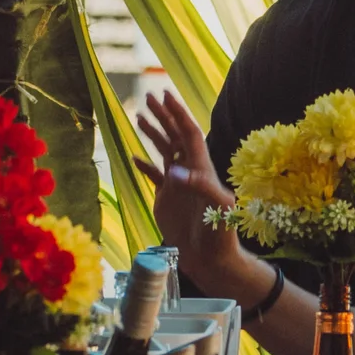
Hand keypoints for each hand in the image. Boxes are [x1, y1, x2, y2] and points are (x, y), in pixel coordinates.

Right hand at [132, 89, 248, 292]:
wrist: (211, 260)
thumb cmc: (220, 234)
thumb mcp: (217, 207)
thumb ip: (199, 186)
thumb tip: (174, 170)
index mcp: (202, 168)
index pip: (189, 133)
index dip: (178, 113)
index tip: (166, 94)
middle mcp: (189, 172)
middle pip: (175, 136)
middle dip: (163, 115)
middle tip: (148, 96)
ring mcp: (177, 185)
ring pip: (164, 151)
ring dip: (153, 133)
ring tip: (139, 116)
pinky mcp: (167, 199)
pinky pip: (154, 176)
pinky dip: (144, 165)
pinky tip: (134, 156)